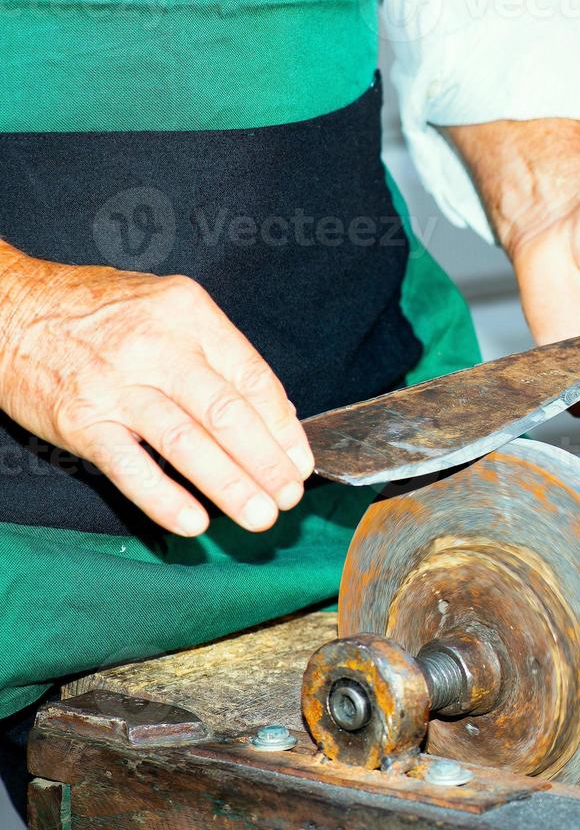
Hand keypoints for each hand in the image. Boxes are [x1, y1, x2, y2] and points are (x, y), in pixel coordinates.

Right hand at [0, 248, 313, 535]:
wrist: (9, 307)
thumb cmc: (99, 313)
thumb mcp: (167, 310)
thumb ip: (220, 356)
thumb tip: (276, 414)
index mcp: (189, 314)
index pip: (252, 378)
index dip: (283, 427)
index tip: (300, 462)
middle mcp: (156, 346)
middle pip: (227, 413)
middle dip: (266, 462)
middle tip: (289, 497)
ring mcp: (117, 385)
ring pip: (186, 443)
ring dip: (229, 485)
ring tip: (259, 516)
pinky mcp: (80, 420)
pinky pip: (130, 466)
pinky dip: (164, 498)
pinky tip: (194, 522)